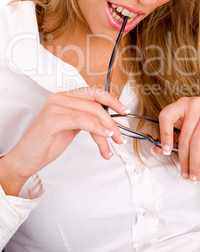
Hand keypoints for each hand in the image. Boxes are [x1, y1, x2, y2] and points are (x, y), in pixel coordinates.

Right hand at [1, 87, 127, 192]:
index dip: (111, 100)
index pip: (93, 92)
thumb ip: (86, 120)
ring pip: (92, 112)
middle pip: (95, 101)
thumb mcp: (71, 128)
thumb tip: (109, 121)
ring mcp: (55, 106)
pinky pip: (82, 120)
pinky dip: (97, 129)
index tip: (123, 111)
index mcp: (64, 97)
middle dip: (112, 118)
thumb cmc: (46, 144)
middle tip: (120, 135)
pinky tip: (104, 137)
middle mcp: (59, 98)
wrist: (25, 159)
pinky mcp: (53, 119)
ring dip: (107, 129)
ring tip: (113, 143)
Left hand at [152, 95, 199, 182]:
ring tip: (195, 176)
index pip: (166, 116)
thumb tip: (156, 150)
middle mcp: (195, 104)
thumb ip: (174, 133)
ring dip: (196, 162)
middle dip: (184, 159)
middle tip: (185, 175)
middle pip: (185, 136)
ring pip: (198, 140)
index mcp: (182, 104)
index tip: (166, 152)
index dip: (164, 134)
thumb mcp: (191, 121)